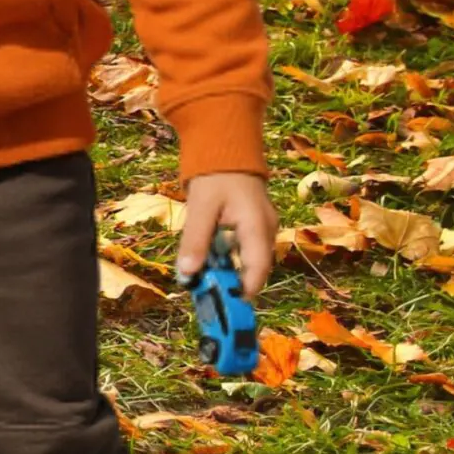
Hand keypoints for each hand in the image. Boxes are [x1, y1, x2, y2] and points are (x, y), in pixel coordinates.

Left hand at [176, 171, 275, 298]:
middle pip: (253, 268)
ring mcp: (262, 228)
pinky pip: (243, 250)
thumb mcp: (200, 207)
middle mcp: (266, 230)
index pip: (258, 268)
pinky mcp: (253, 227)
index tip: (224, 306)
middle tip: (205, 295)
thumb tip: (187, 275)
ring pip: (246, 260)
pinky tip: (206, 261)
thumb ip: (195, 241)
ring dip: (226, 272)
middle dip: (230, 284)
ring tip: (201, 280)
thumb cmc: (215, 175)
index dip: (243, 290)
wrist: (226, 148)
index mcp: (258, 226)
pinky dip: (226, 259)